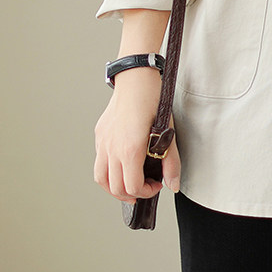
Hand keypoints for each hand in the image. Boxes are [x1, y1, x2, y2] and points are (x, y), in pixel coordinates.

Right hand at [94, 68, 180, 203]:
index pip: (131, 186)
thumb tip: (172, 184)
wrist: (136, 78)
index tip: (156, 185)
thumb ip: (170, 160)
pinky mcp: (100, 135)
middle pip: (115, 187)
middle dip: (132, 194)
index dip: (146, 192)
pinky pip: (99, 161)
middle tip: (146, 189)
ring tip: (128, 186)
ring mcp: (103, 142)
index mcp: (130, 148)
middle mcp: (112, 148)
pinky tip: (121, 165)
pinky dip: (108, 172)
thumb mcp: (168, 130)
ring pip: (101, 178)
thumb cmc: (153, 100)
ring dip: (114, 188)